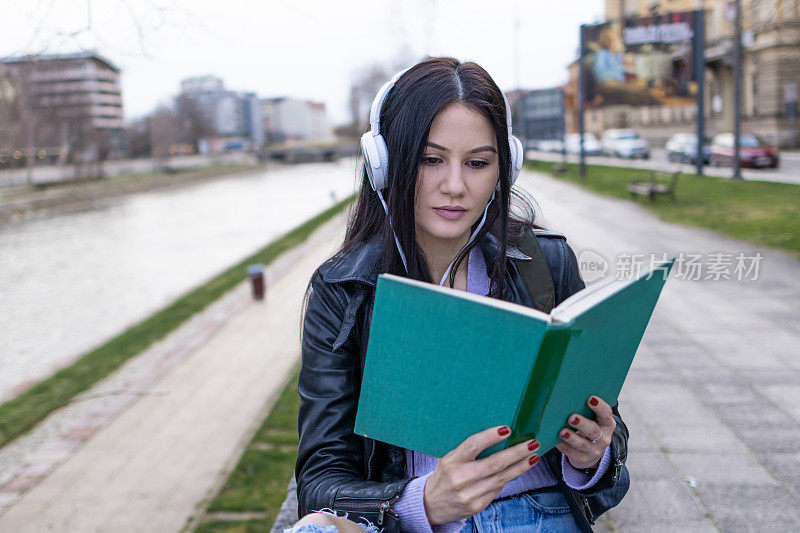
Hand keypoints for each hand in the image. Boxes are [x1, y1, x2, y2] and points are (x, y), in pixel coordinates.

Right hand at [423, 426, 539, 524]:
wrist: (431, 505)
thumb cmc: (444, 476)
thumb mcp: (449, 458)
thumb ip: (468, 451)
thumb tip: (499, 437)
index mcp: (452, 461)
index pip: (473, 445)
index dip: (491, 436)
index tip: (508, 429)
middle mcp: (461, 478)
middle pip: (495, 463)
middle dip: (517, 453)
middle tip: (532, 444)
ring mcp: (470, 494)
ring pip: (502, 478)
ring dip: (521, 467)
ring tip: (534, 456)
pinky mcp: (477, 506)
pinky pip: (498, 489)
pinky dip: (509, 478)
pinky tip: (519, 470)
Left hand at [556, 395, 614, 469]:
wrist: (590, 451)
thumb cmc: (588, 426)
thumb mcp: (592, 419)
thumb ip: (585, 409)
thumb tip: (567, 396)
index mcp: (607, 424)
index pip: (606, 414)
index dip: (599, 406)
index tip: (590, 398)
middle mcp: (603, 438)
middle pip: (593, 430)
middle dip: (582, 424)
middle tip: (571, 417)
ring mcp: (594, 450)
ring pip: (582, 444)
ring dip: (571, 437)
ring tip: (562, 431)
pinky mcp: (582, 459)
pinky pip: (571, 453)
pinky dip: (562, 446)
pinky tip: (554, 440)